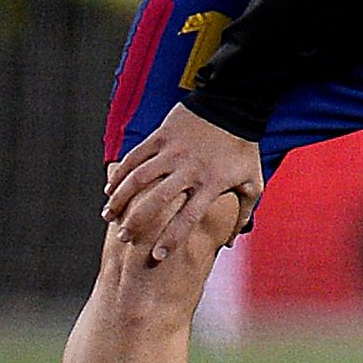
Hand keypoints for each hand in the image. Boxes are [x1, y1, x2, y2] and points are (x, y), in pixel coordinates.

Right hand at [104, 104, 264, 263]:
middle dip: (137, 222)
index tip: (157, 256)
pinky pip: (134, 158)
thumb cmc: (244, 148)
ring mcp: (173, 152)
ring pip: (139, 179)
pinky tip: (109, 190)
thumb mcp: (253, 180)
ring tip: (109, 217)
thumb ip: (244, 211)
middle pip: (157, 200)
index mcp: (212, 183)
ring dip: (120, 199)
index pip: (188, 217)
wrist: (234, 106)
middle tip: (125, 238)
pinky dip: (120, 175)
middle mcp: (189, 169)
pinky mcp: (161, 137)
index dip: (171, 238)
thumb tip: (233, 241)